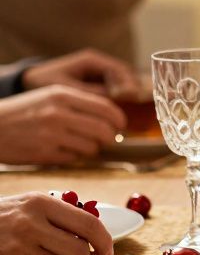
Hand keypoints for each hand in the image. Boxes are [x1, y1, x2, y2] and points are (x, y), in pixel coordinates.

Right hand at [0, 86, 124, 164]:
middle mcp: (58, 114)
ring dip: (91, 148)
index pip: (107, 109)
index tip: (120, 126)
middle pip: (104, 130)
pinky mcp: (43, 153)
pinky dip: (73, 156)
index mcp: (63, 95)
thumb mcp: (50, 96)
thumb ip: (80, 104)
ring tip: (79, 144)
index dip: (118, 120)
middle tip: (106, 139)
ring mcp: (50, 135)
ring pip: (91, 147)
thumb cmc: (24, 111)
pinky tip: (63, 150)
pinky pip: (73, 158)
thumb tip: (112, 118)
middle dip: (109, 137)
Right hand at [0, 192, 113, 254]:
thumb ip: (65, 217)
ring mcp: (16, 248)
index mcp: (41, 203)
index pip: (89, 224)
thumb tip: (99, 244)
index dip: (105, 242)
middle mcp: (30, 224)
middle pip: (79, 252)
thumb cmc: (5, 217)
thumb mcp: (32, 205)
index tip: (108, 253)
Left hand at [21, 48, 137, 97]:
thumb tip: (117, 97)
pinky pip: (114, 87)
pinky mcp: (97, 81)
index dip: (128, 82)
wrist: (27, 82)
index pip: (119, 68)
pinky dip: (119, 97)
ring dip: (127, 93)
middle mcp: (99, 63)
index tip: (132, 97)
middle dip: (132, 88)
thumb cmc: (43, 83)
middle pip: (125, 73)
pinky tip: (117, 110)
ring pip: (122, 80)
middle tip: (135, 103)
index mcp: (92, 60)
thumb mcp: (67, 88)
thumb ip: (91, 91)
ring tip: (128, 107)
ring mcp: (99, 71)